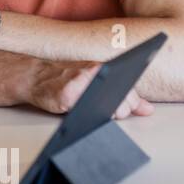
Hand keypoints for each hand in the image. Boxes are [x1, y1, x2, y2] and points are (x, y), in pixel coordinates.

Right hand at [23, 59, 154, 118]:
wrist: (36, 77)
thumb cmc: (68, 81)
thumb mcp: (98, 83)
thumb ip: (125, 95)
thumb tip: (148, 109)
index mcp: (105, 68)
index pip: (130, 91)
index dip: (130, 104)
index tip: (122, 108)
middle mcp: (94, 72)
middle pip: (122, 101)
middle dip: (119, 112)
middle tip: (107, 111)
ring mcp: (80, 82)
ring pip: (107, 107)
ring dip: (105, 115)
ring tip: (94, 110)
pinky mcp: (66, 94)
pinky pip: (84, 111)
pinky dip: (87, 116)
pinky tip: (84, 113)